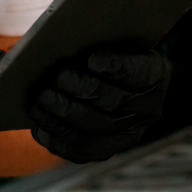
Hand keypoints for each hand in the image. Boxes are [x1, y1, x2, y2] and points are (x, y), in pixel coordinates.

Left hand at [28, 50, 169, 163]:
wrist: (106, 83)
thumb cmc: (101, 53)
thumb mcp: (108, 41)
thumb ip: (96, 39)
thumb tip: (65, 41)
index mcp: (152, 75)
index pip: (139, 73)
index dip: (116, 68)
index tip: (93, 60)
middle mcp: (146, 109)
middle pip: (113, 103)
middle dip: (81, 90)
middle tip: (55, 78)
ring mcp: (127, 134)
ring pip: (95, 129)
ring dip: (64, 114)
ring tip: (41, 99)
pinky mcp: (104, 151)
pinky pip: (81, 150)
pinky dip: (57, 136)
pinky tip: (39, 123)